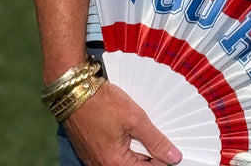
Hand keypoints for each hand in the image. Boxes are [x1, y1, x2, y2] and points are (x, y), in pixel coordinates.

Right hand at [63, 81, 181, 165]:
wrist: (75, 92)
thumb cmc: (102, 104)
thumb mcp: (135, 119)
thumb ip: (155, 140)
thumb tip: (173, 156)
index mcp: (114, 164)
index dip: (164, 160)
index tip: (174, 153)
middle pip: (137, 165)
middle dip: (151, 153)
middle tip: (163, 138)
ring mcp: (96, 159)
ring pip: (126, 159)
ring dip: (139, 148)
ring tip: (146, 130)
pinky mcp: (93, 149)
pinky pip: (115, 152)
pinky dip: (127, 143)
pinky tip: (133, 130)